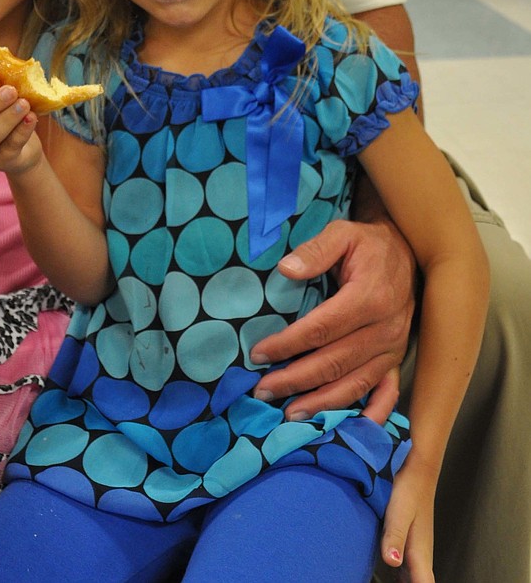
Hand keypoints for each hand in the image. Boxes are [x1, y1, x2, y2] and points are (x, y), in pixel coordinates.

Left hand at [249, 218, 415, 417]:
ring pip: (355, 384)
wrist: (406, 252)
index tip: (258, 354)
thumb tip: (285, 270)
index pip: (321, 329)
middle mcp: (385, 329)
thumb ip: (315, 251)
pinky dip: (370, 416)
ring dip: (321, 403)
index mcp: (369, 297)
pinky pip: (386, 394)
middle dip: (295, 380)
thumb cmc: (368, 244)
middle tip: (262, 391)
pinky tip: (350, 430)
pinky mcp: (397, 360)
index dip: (288, 344)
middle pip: (334, 362)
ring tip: (289, 414)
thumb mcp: (342, 233)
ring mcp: (393, 349)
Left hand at [380, 455, 437, 581]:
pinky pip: (407, 568)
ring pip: (414, 577)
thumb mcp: (399, 513)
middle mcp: (421, 555)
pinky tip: (391, 576)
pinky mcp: (409, 541)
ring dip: (406, 582)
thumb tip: (392, 562)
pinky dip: (402, 577)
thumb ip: (394, 537)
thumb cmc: (409, 490)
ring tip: (391, 582)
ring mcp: (416, 549)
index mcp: (420, 554)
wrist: (417, 470)